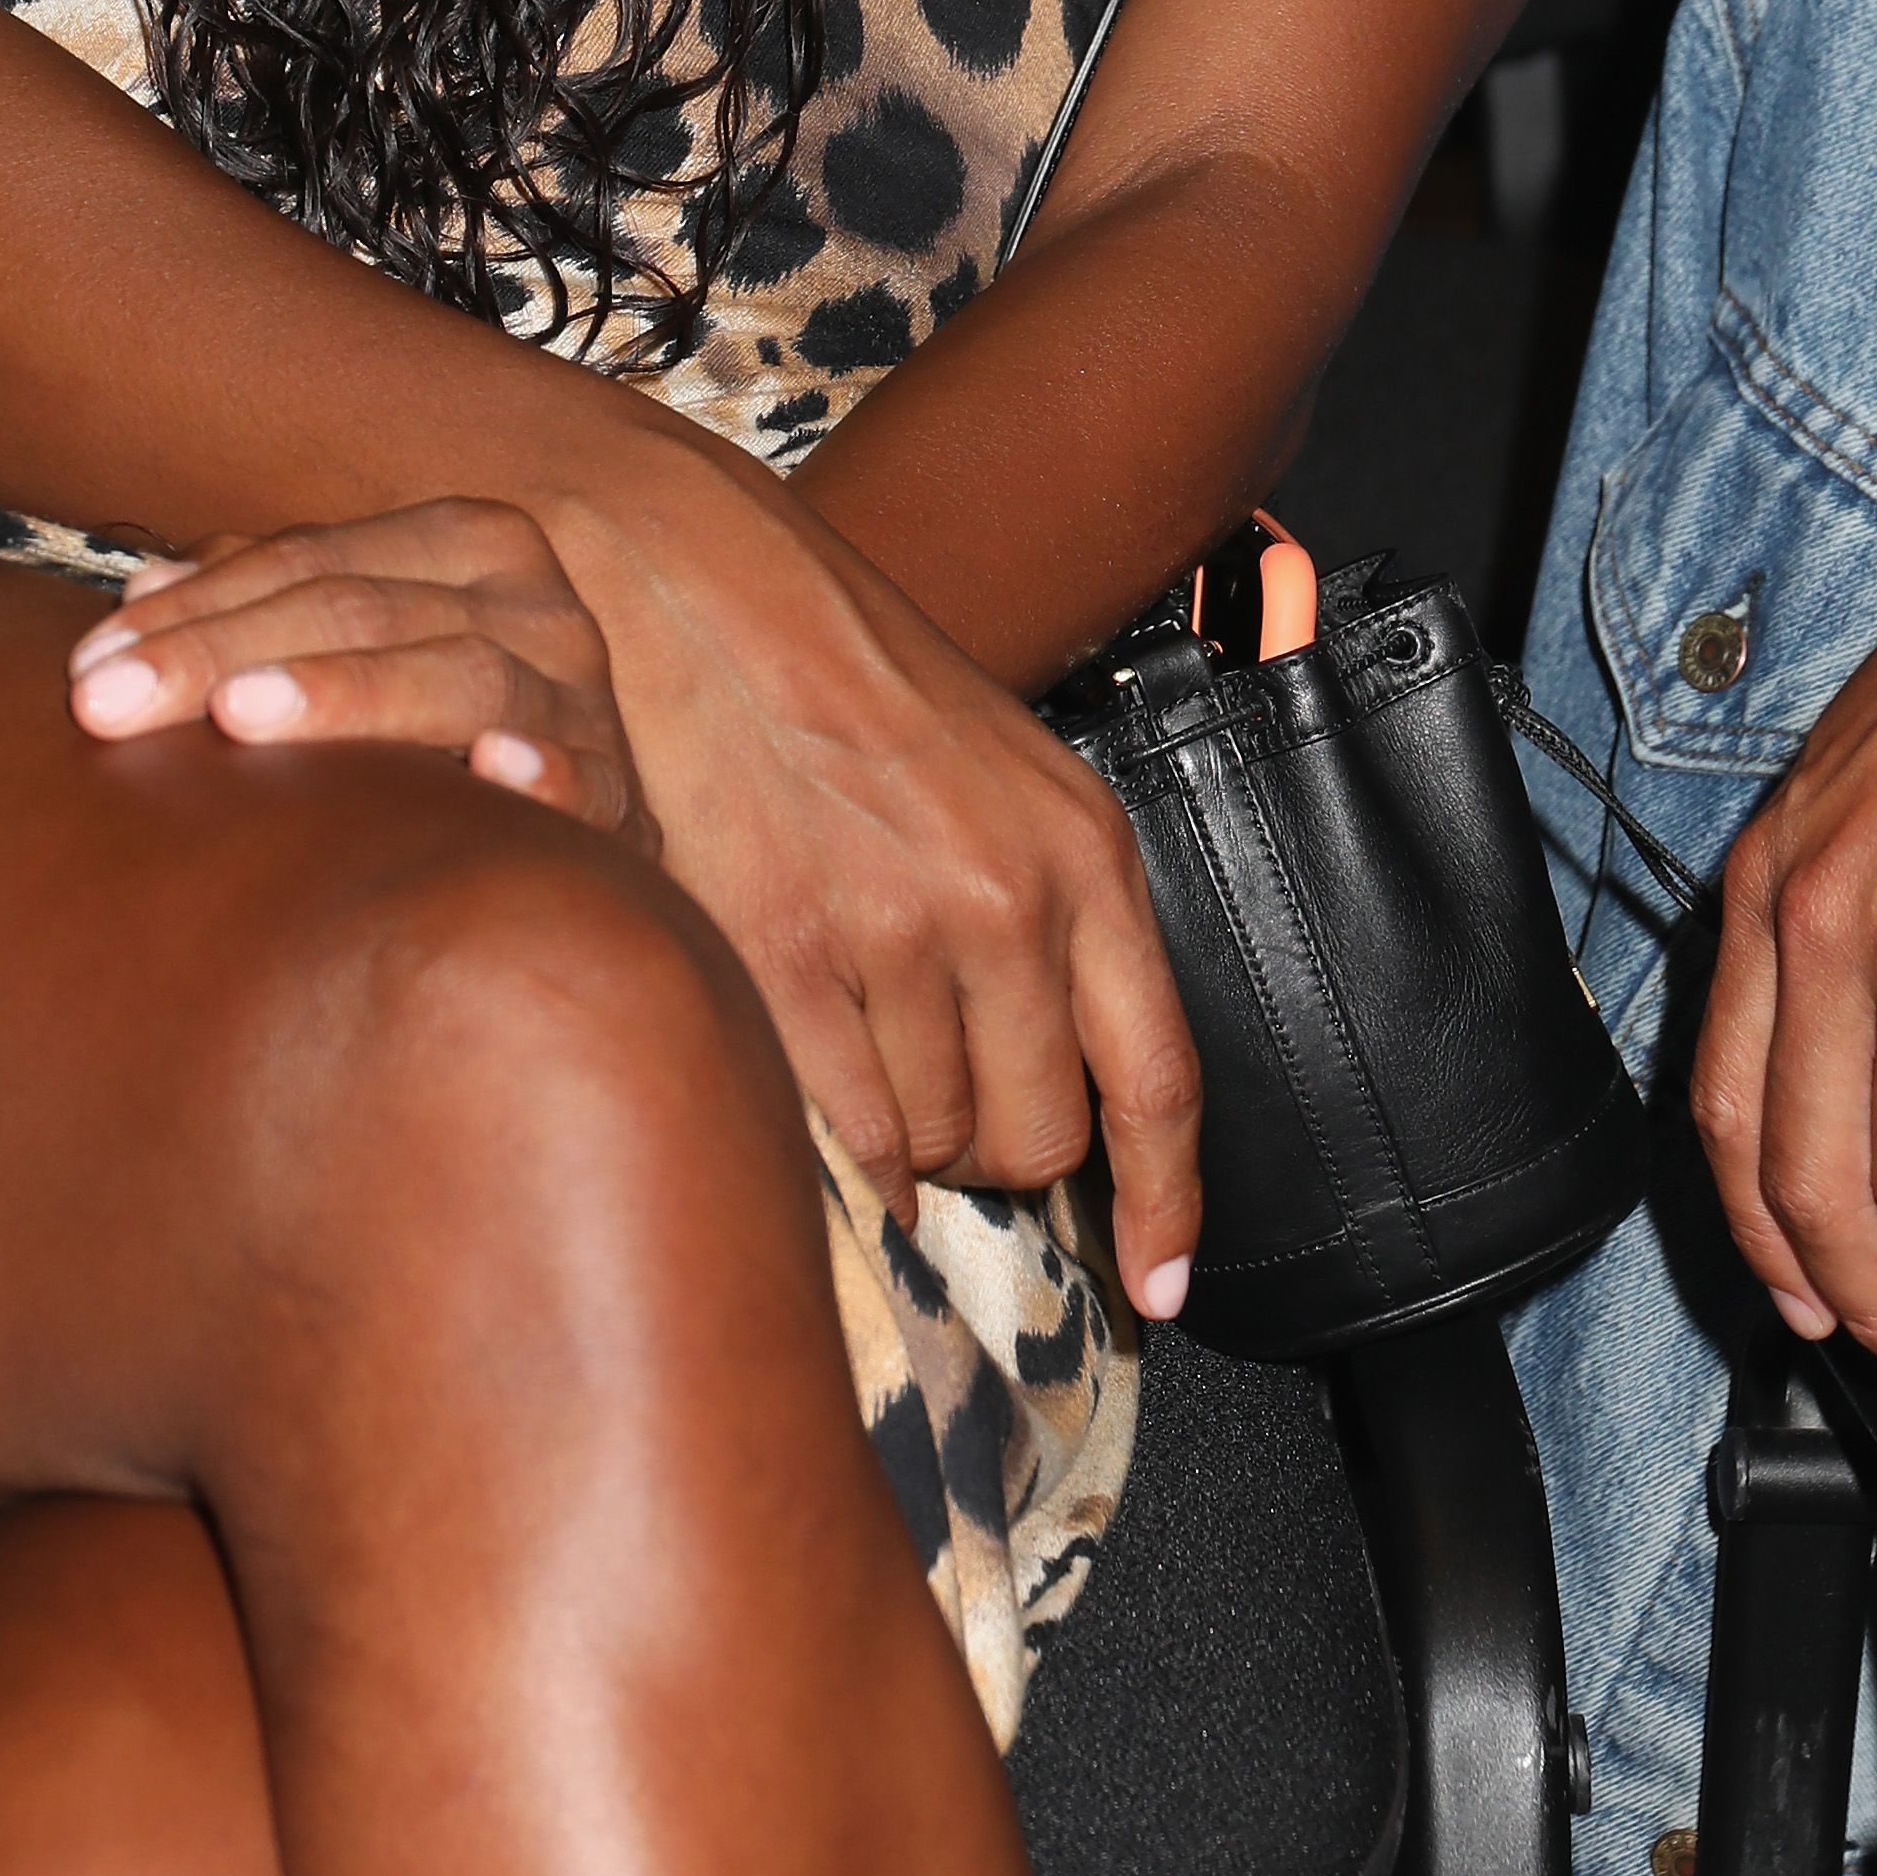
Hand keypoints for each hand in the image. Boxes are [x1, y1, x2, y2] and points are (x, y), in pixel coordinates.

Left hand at [65, 497, 647, 838]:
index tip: (86, 667)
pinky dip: (542, 773)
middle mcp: (536, 606)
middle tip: (106, 705)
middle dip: (223, 651)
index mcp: (472, 547)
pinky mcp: (621, 802)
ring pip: (460, 675)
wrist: (573, 858)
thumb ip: (261, 608)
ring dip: (348, 694)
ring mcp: (582, 700)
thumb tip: (143, 589)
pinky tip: (487, 775)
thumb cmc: (434, 741)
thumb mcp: (354, 653)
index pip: (313, 560)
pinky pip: (584, 780)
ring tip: (241, 716)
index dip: (195, 609)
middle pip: (363, 609)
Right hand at [540, 449, 1206, 1323]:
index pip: (1159, 1077)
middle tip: (945, 1103)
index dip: (1167, 1204)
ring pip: (937, 1146)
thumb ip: (1054, 917)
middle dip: (999, 1156)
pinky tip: (816, 1077)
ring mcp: (894, 932)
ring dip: (908, 1138)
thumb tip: (1066, 1088)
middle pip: (1040, 1139)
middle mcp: (1007, 901)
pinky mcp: (782, 951)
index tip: (1158, 1285)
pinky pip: (845, 1129)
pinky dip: (839, 1143)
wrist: (709, 590)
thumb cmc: (859, 686)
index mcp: (1086, 854)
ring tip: (860, 1040)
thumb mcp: (1013, 780)